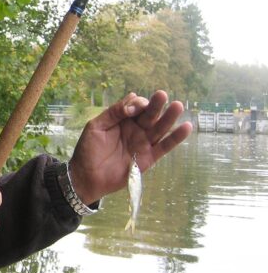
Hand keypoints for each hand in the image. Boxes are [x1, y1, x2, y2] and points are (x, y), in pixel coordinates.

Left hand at [69, 90, 192, 203]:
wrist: (87, 177)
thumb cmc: (88, 150)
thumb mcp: (96, 127)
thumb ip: (113, 113)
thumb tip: (133, 98)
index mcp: (122, 120)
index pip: (136, 106)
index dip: (137, 104)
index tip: (131, 110)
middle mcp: (135, 129)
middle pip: (150, 114)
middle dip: (156, 105)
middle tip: (162, 95)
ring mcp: (143, 143)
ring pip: (159, 128)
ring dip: (169, 117)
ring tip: (178, 106)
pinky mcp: (149, 157)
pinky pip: (165, 146)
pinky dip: (176, 138)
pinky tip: (186, 127)